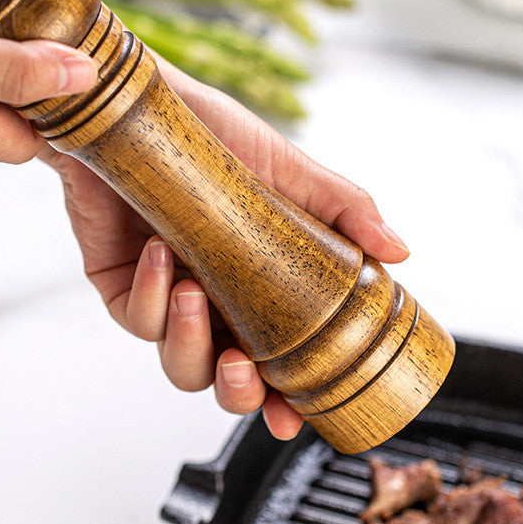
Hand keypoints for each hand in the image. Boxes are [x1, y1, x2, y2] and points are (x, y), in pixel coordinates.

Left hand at [40, 58, 409, 440]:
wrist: (142, 104)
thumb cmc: (213, 135)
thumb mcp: (287, 169)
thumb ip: (343, 209)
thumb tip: (401, 251)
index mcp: (258, 291)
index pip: (276, 363)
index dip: (285, 402)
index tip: (295, 419)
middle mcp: (214, 305)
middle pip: (224, 383)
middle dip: (237, 393)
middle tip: (244, 367)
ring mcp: (166, 301)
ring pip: (178, 365)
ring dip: (189, 343)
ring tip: (196, 292)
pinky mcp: (122, 288)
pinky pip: (137, 319)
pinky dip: (151, 296)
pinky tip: (161, 255)